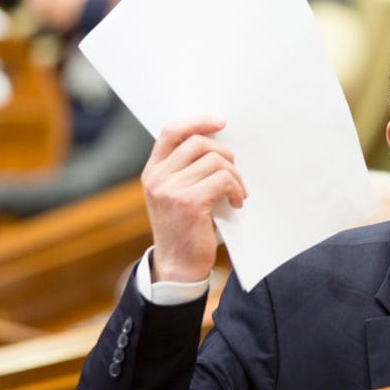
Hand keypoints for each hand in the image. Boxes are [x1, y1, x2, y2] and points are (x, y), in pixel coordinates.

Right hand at [141, 118, 246, 282]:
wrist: (178, 267)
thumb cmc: (185, 229)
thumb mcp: (176, 195)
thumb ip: (186, 170)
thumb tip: (218, 144)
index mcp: (152, 172)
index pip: (171, 132)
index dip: (197, 122)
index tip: (220, 123)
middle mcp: (157, 178)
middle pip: (199, 143)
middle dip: (225, 155)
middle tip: (234, 176)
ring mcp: (170, 190)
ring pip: (215, 161)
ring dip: (234, 176)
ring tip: (237, 193)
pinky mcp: (189, 202)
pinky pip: (223, 180)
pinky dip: (236, 189)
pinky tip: (236, 203)